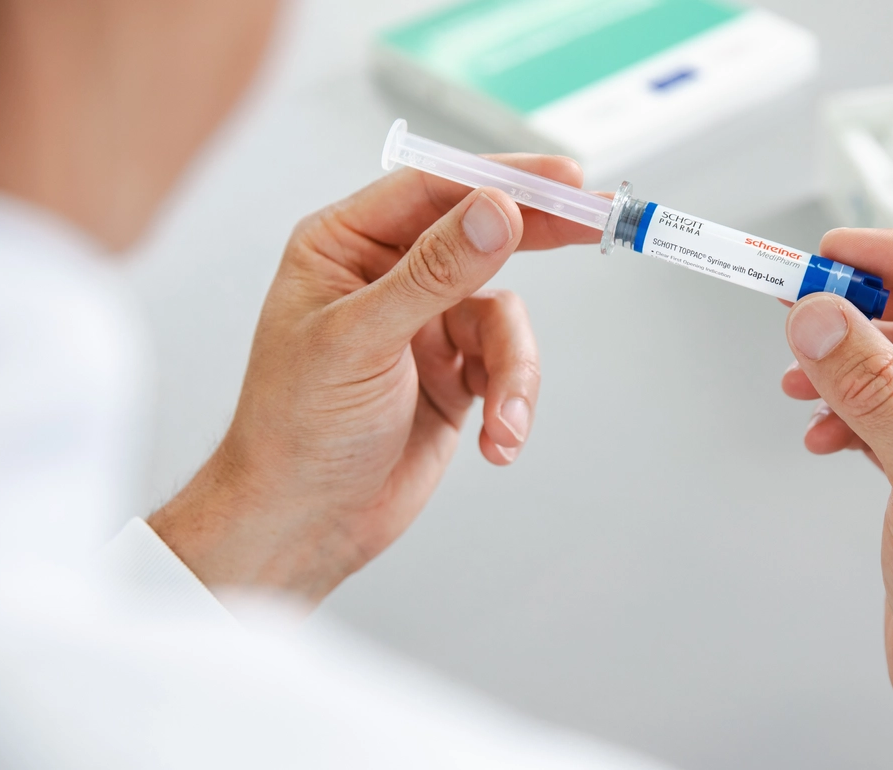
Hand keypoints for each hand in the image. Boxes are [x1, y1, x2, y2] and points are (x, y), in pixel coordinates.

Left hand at [150, 155, 595, 602]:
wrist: (304, 524)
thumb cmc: (296, 431)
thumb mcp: (360, 342)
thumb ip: (433, 273)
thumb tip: (495, 212)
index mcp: (345, 246)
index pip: (434, 189)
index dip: (503, 178)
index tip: (564, 179)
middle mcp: (387, 276)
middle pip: (481, 233)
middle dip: (540, 236)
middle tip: (596, 223)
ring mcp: (425, 325)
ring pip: (504, 315)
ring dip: (515, 370)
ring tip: (503, 419)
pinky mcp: (454, 374)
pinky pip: (507, 365)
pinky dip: (512, 402)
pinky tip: (497, 439)